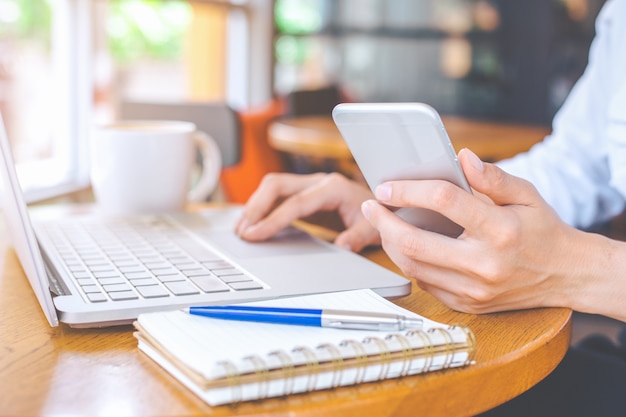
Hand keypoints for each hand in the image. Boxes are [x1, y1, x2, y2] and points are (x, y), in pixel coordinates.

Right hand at [236, 172, 379, 251]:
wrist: (382, 205)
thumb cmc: (377, 216)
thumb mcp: (372, 230)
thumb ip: (356, 237)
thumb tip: (342, 246)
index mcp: (332, 188)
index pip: (295, 202)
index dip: (272, 218)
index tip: (255, 234)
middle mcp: (317, 181)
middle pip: (276, 185)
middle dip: (255, 207)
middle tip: (242, 231)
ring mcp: (309, 185)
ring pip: (272, 187)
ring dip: (254, 206)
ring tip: (241, 230)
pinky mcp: (303, 193)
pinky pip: (276, 196)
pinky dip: (261, 208)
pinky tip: (253, 224)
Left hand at [362, 148, 615, 315]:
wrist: (567, 275)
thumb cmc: (543, 229)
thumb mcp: (527, 194)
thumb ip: (493, 176)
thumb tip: (461, 157)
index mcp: (501, 230)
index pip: (445, 203)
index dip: (410, 191)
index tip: (387, 186)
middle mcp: (485, 264)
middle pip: (416, 243)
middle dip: (384, 222)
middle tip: (371, 205)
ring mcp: (475, 290)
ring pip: (414, 267)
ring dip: (390, 243)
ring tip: (383, 223)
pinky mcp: (468, 305)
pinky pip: (425, 284)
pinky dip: (410, 263)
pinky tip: (405, 246)